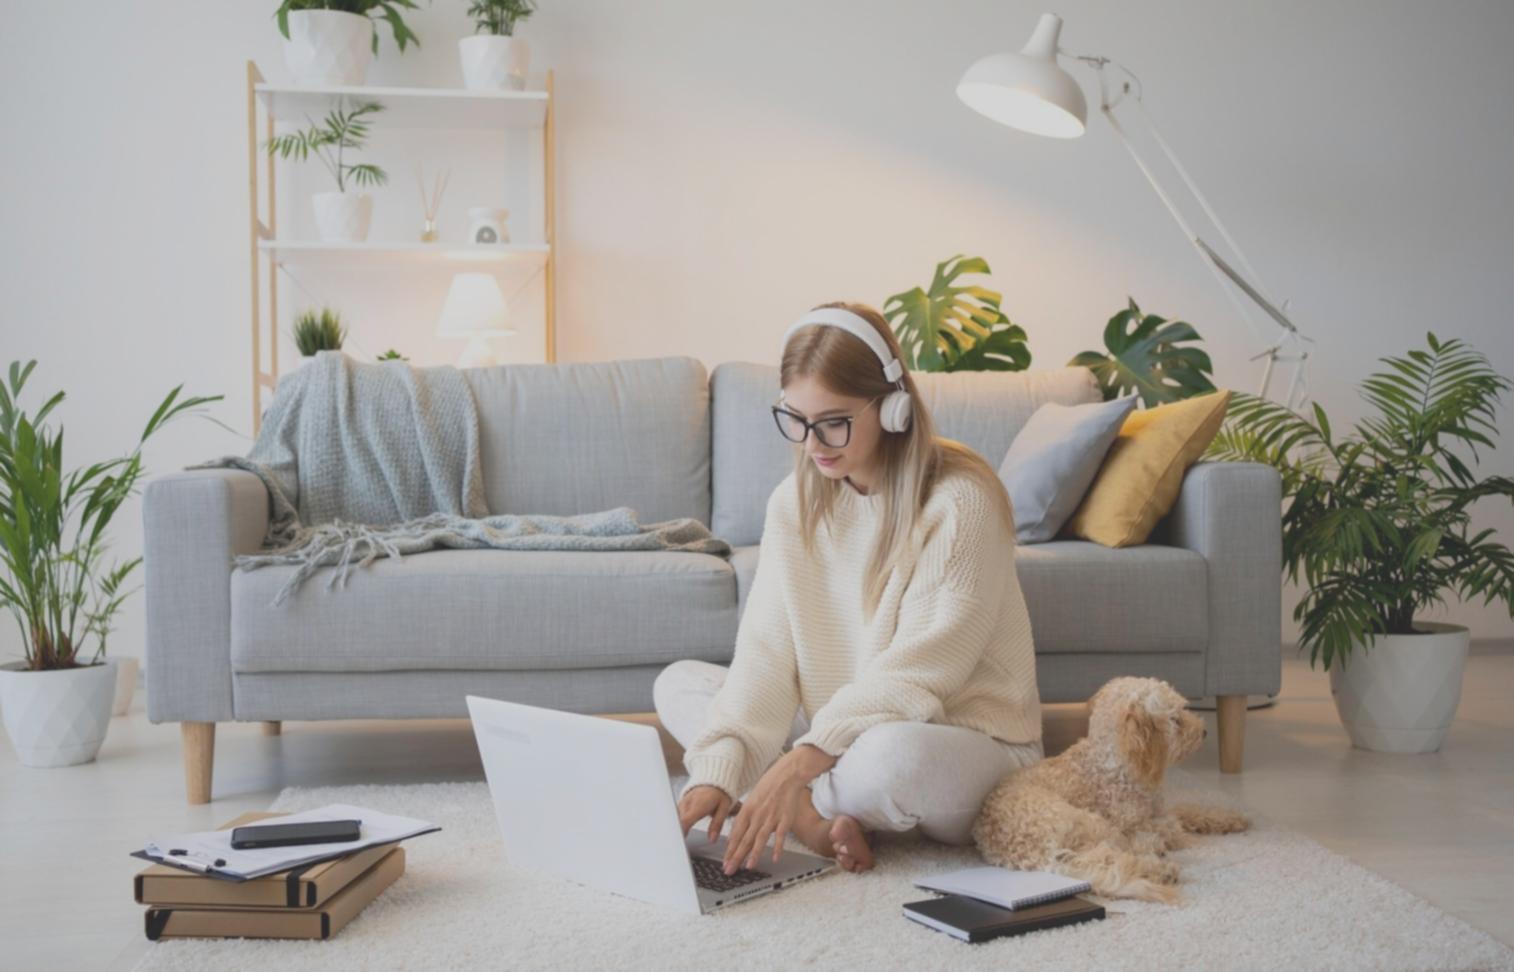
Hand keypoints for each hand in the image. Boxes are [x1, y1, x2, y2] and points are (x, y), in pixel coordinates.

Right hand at [677, 784, 737, 843]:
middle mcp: (688, 804)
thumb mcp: (724, 808)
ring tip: (672, 843)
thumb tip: (712, 839)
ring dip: (673, 830)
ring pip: (673, 819)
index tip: (678, 843)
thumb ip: (717, 824)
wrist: (713, 781)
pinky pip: (674, 816)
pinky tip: (673, 834)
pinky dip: (674, 825)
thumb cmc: (719, 794)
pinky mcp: (679, 805)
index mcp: (699, 805)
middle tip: (674, 848)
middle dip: (675, 834)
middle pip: (676, 821)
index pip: (685, 820)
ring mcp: (682, 804)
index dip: (680, 832)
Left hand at [722, 746, 835, 873]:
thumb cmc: (768, 787)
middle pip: (745, 839)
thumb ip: (744, 818)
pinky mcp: (785, 819)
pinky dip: (777, 847)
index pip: (736, 834)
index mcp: (747, 810)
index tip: (725, 861)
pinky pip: (780, 836)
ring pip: (760, 839)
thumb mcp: (751, 800)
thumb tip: (735, 833)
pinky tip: (774, 858)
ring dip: (753, 854)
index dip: (729, 849)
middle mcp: (757, 815)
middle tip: (730, 870)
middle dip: (736, 856)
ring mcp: (771, 818)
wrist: (786, 775)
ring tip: (748, 867)